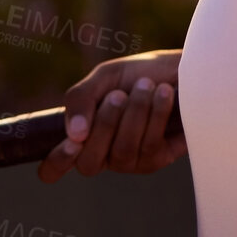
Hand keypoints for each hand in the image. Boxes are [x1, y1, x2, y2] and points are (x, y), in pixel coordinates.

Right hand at [36, 50, 185, 182]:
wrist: (181, 70)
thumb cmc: (138, 74)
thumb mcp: (104, 78)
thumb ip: (80, 99)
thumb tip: (74, 136)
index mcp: (80, 136)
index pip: (54, 167)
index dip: (57, 162)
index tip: (73, 142)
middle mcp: (102, 155)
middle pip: (89, 163)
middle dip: (105, 125)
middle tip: (119, 94)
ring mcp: (129, 162)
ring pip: (122, 152)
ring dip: (135, 114)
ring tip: (146, 86)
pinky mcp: (157, 160)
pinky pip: (150, 146)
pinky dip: (156, 115)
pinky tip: (164, 93)